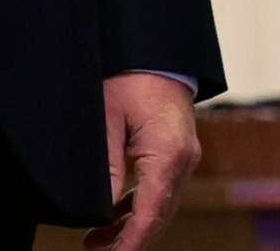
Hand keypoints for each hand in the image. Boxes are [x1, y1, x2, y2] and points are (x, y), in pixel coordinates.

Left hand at [84, 72, 200, 250]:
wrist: (156, 48)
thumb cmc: (129, 76)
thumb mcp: (107, 120)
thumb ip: (106, 170)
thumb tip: (100, 214)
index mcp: (168, 155)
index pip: (150, 216)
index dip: (129, 244)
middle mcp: (184, 161)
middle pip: (159, 217)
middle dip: (129, 240)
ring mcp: (185, 157)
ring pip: (161, 206)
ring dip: (132, 225)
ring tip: (94, 240)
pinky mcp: (179, 152)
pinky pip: (162, 189)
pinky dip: (140, 206)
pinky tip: (114, 215)